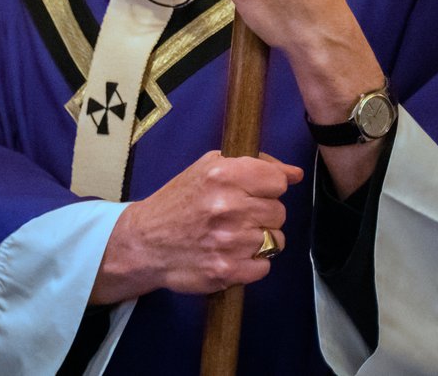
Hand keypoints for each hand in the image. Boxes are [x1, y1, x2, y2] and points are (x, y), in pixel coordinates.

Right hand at [90, 151, 302, 303]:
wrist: (144, 243)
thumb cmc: (177, 203)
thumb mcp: (207, 169)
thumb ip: (253, 165)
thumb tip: (294, 174)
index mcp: (222, 175)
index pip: (277, 181)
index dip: (268, 188)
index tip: (253, 193)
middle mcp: (228, 206)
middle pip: (279, 212)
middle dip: (262, 215)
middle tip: (236, 217)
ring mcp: (229, 241)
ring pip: (275, 240)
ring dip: (258, 240)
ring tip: (231, 237)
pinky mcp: (228, 271)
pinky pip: (264, 266)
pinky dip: (251, 263)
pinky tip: (229, 255)